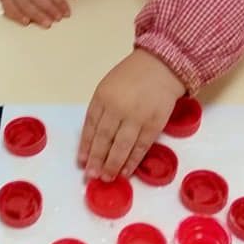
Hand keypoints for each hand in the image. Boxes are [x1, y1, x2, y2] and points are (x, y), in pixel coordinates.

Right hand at [0, 0, 81, 27]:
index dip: (59, 1)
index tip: (66, 13)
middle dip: (49, 8)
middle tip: (57, 19)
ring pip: (25, 2)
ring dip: (36, 14)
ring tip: (46, 24)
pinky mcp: (6, 0)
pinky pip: (10, 7)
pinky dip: (17, 15)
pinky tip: (26, 22)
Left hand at [78, 49, 185, 181]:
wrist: (162, 66)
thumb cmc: (132, 77)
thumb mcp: (108, 87)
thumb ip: (101, 110)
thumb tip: (93, 140)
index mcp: (102, 97)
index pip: (90, 126)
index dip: (85, 146)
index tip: (81, 161)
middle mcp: (117, 107)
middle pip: (103, 138)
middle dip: (96, 159)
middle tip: (91, 175)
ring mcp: (137, 117)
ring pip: (121, 146)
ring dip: (112, 165)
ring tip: (106, 178)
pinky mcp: (154, 124)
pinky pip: (140, 147)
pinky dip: (132, 161)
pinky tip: (125, 172)